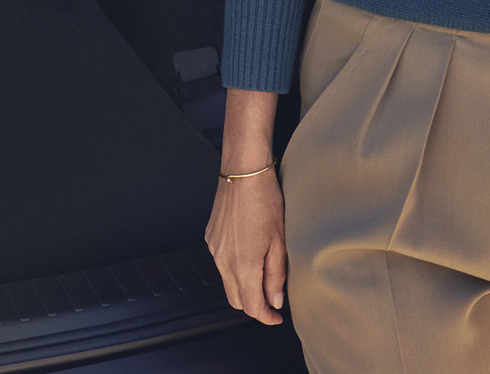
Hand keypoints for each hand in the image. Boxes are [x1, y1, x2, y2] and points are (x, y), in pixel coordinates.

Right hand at [205, 168, 286, 323]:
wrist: (243, 172)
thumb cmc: (264, 201)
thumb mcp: (279, 242)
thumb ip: (276, 275)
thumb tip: (276, 300)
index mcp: (243, 265)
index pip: (252, 307)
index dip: (266, 317)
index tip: (277, 316)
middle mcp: (223, 260)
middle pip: (236, 300)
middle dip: (254, 304)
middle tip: (272, 298)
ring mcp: (214, 248)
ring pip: (227, 282)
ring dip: (243, 286)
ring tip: (263, 274)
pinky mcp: (210, 236)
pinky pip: (220, 263)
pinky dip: (233, 268)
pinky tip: (248, 254)